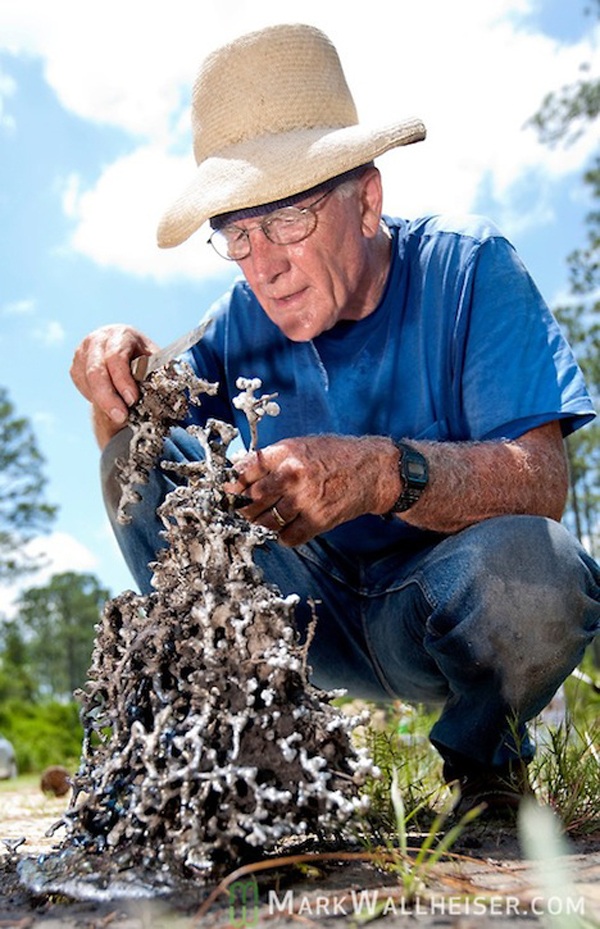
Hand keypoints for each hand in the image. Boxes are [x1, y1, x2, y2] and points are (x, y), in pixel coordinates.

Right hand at [70, 325, 158, 442]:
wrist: (128, 353)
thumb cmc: (146, 359)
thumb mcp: (154, 361)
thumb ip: (154, 373)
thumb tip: (159, 392)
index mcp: (121, 334)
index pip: (116, 357)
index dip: (123, 380)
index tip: (132, 400)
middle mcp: (98, 339)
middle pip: (96, 371)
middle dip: (108, 397)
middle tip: (121, 417)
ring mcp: (83, 352)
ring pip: (86, 381)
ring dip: (101, 401)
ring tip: (119, 416)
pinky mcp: (76, 366)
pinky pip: (82, 385)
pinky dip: (94, 398)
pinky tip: (108, 403)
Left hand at [224, 434, 398, 545]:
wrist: (373, 470)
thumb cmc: (336, 455)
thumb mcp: (302, 445)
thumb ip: (272, 458)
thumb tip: (239, 472)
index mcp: (286, 453)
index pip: (245, 471)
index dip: (232, 485)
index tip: (228, 492)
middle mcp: (293, 475)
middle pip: (252, 499)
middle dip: (243, 507)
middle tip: (242, 510)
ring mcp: (305, 500)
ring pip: (266, 521)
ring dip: (261, 523)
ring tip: (265, 518)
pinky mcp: (318, 520)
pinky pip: (288, 537)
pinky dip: (283, 536)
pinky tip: (287, 528)